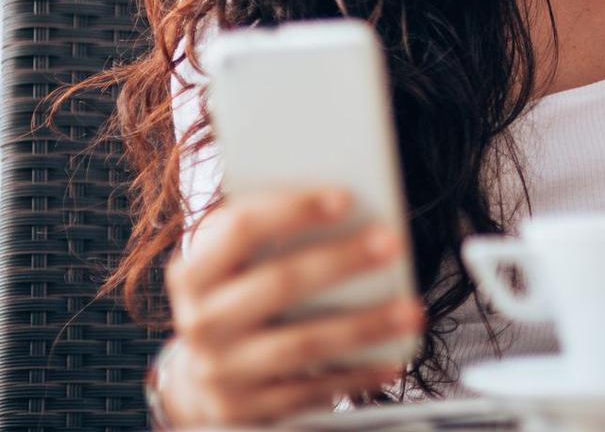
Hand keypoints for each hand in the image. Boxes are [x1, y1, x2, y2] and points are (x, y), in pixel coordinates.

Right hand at [159, 188, 424, 427]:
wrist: (197, 377)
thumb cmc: (236, 296)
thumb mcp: (235, 260)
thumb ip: (274, 231)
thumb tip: (349, 203)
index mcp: (194, 271)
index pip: (239, 229)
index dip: (292, 210)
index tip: (345, 197)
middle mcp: (201, 321)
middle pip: (278, 284)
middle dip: (340, 261)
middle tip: (392, 243)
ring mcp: (220, 369)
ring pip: (301, 344)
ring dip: (363, 326)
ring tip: (410, 310)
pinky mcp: (244, 408)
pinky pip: (310, 391)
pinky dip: (356, 375)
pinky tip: (392, 361)